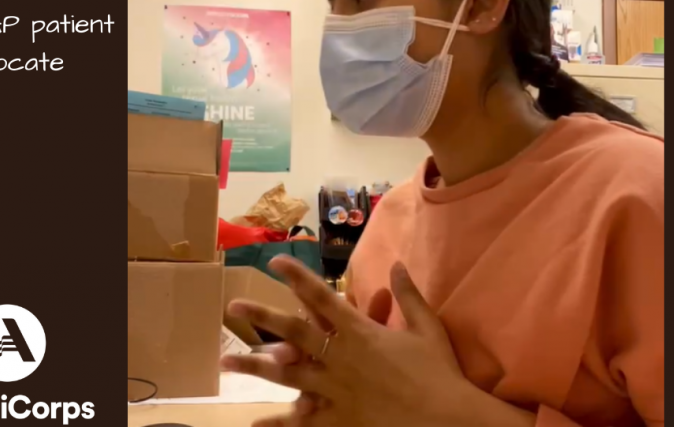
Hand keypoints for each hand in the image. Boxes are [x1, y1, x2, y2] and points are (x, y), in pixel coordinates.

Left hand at [220, 256, 474, 426]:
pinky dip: (279, 424)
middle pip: (294, 334)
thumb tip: (397, 263)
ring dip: (256, 367)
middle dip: (263, 317)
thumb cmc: (439, 372)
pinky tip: (256, 424)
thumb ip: (408, 295)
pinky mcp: (339, 420)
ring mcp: (336, 391)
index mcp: (361, 333)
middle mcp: (341, 359)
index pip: (322, 298)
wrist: (446, 420)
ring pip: (289, 376)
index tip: (276, 262)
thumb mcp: (426, 328)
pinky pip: (303, 423)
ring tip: (227, 363)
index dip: (297, 278)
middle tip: (235, 306)